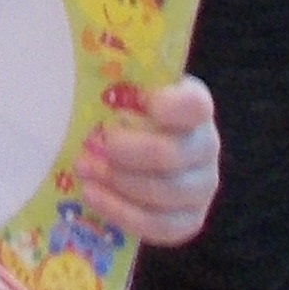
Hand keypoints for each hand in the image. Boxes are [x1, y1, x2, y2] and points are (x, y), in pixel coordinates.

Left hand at [74, 74, 219, 247]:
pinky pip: (162, 226)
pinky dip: (123, 214)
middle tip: (95, 145)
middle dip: (126, 152)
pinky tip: (94, 197)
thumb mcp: (128, 88)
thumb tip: (82, 62)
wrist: (142, 150)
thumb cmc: (128, 113)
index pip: (194, 105)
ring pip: (165, 193)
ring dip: (119, 183)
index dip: (167, 105)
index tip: (137, 101)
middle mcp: (206, 146)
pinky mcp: (190, 219)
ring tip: (85, 171)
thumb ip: (119, 83)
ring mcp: (202, 186)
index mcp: (195, 107)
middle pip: (172, 155)